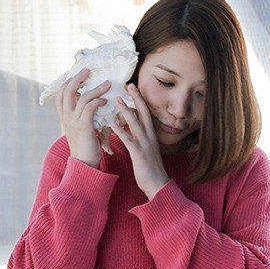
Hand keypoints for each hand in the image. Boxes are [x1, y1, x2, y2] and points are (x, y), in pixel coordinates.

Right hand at [55, 68, 111, 167]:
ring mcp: (73, 121)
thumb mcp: (83, 127)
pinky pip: (89, 108)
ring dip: (95, 88)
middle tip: (88, 70)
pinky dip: (98, 101)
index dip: (68, 82)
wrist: (85, 163)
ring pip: (81, 97)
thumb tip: (94, 103)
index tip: (78, 74)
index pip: (61, 94)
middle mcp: (66, 117)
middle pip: (66, 91)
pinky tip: (105, 101)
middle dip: (77, 78)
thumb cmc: (88, 145)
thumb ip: (85, 115)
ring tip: (107, 84)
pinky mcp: (83, 126)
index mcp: (65, 116)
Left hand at [110, 83, 169, 198]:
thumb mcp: (147, 149)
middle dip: (136, 98)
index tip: (133, 88)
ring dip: (126, 110)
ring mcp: (145, 144)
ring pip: (135, 123)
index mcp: (151, 135)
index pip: (146, 113)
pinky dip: (120, 130)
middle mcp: (149, 136)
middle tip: (128, 85)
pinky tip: (112, 123)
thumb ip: (140, 137)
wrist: (157, 184)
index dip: (140, 100)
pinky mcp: (139, 153)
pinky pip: (128, 139)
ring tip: (117, 99)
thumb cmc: (150, 168)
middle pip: (143, 113)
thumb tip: (130, 128)